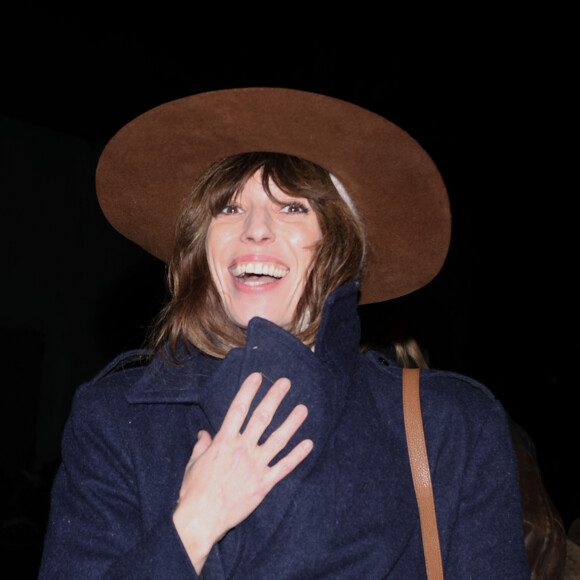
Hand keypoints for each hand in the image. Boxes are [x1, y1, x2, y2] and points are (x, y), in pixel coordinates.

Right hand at [172, 372, 312, 572]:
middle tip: (285, 383)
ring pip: (277, 439)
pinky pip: (283, 467)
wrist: (200, 519)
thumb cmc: (194, 491)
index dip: (248, 391)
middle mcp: (242, 449)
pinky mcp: (263, 484)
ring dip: (291, 423)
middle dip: (274, 398)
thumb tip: (204, 433)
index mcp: (224, 441)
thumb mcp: (193, 463)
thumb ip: (202, 446)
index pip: (238, 409)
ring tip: (303, 409)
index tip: (258, 377)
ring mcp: (255, 466)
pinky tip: (308, 444)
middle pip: (261, 418)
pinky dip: (297, 455)